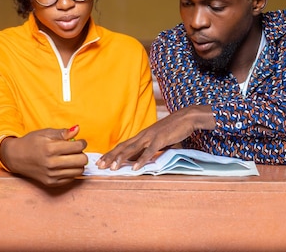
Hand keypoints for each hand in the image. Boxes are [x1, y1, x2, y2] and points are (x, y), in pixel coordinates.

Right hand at [0, 125, 87, 186]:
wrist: (16, 157)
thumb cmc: (31, 142)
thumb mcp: (45, 133)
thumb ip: (62, 132)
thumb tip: (77, 129)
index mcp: (51, 148)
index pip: (78, 147)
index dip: (82, 143)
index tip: (79, 141)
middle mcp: (51, 163)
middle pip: (81, 160)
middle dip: (82, 154)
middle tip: (75, 150)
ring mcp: (51, 175)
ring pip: (79, 171)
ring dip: (78, 163)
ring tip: (70, 158)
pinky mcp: (51, 183)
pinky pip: (71, 179)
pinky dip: (71, 171)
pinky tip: (64, 165)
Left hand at [97, 105, 215, 170]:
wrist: (186, 117)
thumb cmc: (173, 129)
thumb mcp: (158, 140)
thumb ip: (149, 149)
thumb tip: (140, 159)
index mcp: (141, 136)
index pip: (123, 146)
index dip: (111, 153)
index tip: (101, 161)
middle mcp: (143, 136)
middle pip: (123, 147)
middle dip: (110, 157)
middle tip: (99, 166)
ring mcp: (151, 137)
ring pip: (132, 149)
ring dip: (121, 159)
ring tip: (112, 168)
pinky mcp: (160, 139)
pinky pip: (149, 151)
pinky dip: (141, 160)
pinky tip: (135, 168)